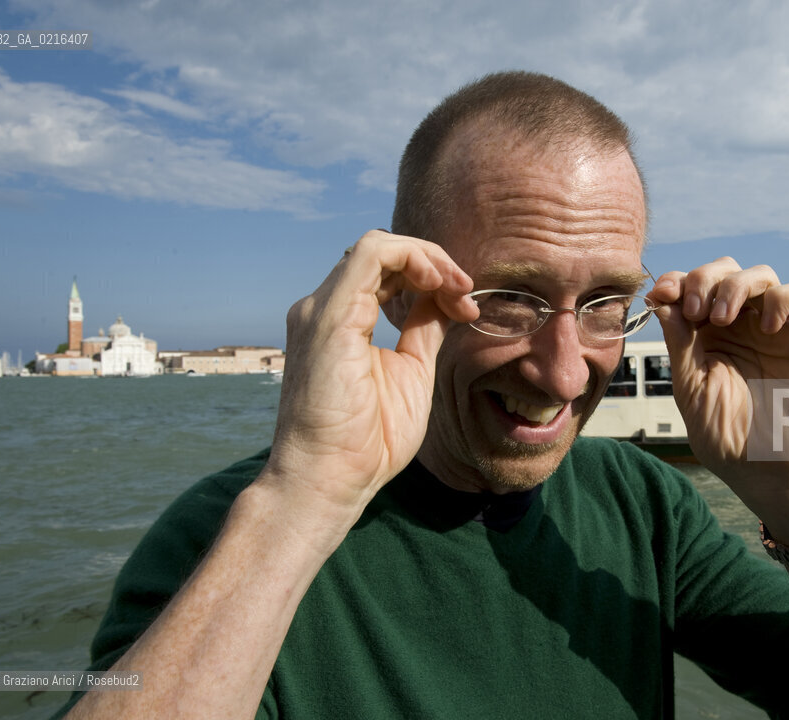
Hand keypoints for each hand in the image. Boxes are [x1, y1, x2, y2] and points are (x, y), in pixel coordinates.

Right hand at [260, 230, 477, 540]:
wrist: (332, 480)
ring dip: (427, 258)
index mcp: (340, 322)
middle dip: (435, 264)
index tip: (466, 308)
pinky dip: (412, 259)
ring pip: (376, 245)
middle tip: (467, 294)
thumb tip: (446, 300)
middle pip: (383, 255)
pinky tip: (438, 284)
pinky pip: (370, 255)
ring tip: (458, 287)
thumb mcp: (411, 371)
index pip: (386, 273)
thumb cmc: (366, 441)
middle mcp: (324, 309)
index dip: (432, 278)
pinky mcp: (327, 316)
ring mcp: (321, 310)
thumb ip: (423, 330)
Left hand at [648, 257, 788, 540]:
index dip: (674, 282)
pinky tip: (765, 327)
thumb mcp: (691, 388)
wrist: (770, 471)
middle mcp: (739, 325)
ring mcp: (773, 328)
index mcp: (705, 335)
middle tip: (694, 310)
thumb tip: (661, 298)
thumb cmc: (728, 438)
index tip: (660, 294)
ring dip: (736, 286)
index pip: (690, 288)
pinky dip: (780, 298)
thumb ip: (680, 343)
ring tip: (722, 319)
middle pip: (724, 271)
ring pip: (760, 275)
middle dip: (703, 279)